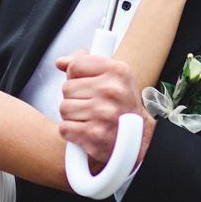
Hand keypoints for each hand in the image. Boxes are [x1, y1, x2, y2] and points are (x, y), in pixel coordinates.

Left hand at [55, 52, 155, 170]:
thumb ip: (85, 64)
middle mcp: (111, 90)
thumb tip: (60, 62)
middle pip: (67, 88)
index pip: (75, 66)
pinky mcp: (94, 135)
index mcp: (117, 71)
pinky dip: (71, 132)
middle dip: (75, 98)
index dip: (76, 77)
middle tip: (93, 105)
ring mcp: (102, 113)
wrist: (140, 139)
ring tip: (91, 118)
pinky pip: (64, 128)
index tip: (88, 86)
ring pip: (64, 108)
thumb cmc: (122, 105)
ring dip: (72, 116)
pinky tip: (86, 131)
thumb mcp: (113, 77)